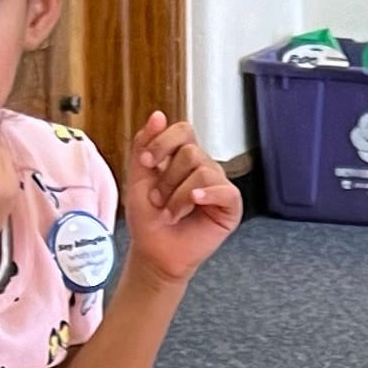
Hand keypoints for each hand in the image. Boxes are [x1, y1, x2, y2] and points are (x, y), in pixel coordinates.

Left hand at [122, 111, 240, 286]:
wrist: (154, 253)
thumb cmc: (148, 220)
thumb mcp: (138, 178)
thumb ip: (144, 145)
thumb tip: (158, 115)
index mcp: (182, 157)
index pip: (183, 130)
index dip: (164, 142)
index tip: (147, 162)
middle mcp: (203, 167)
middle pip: (191, 152)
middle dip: (167, 179)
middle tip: (158, 200)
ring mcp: (218, 185)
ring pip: (203, 171)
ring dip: (179, 196)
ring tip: (170, 213)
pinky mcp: (230, 205)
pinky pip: (224, 190)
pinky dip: (205, 195)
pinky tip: (194, 203)